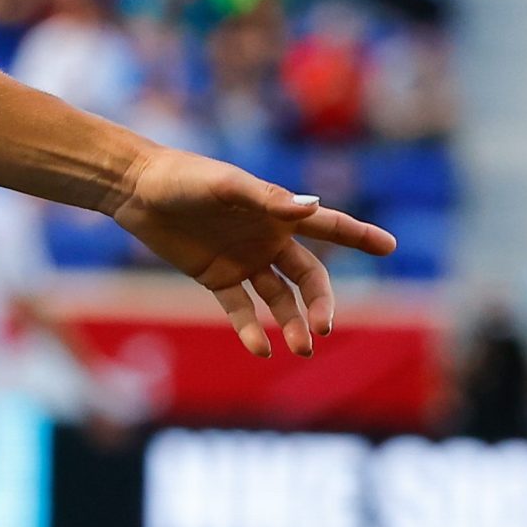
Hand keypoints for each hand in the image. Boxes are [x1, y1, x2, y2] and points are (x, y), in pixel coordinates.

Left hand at [107, 146, 396, 357]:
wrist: (136, 190)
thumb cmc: (183, 177)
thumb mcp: (225, 185)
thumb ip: (266, 198)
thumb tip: (311, 208)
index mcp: (278, 212)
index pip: (329, 225)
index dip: (359, 236)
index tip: (389, 247)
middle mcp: (268, 239)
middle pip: (308, 277)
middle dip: (320, 304)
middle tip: (322, 330)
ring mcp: (243, 260)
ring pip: (279, 299)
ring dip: (292, 323)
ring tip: (299, 348)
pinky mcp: (216, 277)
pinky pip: (240, 308)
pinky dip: (251, 328)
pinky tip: (259, 348)